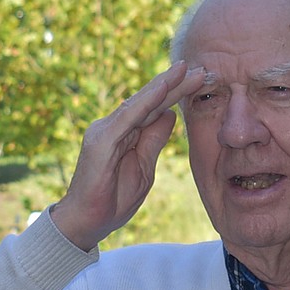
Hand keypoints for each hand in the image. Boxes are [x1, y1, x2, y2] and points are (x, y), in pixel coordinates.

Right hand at [51, 61, 205, 250]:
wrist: (88, 222)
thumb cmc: (113, 199)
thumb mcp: (144, 169)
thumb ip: (153, 141)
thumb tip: (170, 115)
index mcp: (126, 134)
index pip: (156, 109)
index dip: (177, 94)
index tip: (200, 81)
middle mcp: (114, 126)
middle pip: (150, 101)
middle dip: (175, 84)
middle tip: (201, 67)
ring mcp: (106, 131)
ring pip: (140, 103)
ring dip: (164, 86)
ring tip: (185, 69)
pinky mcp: (101, 141)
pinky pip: (128, 117)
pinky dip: (147, 101)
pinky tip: (164, 88)